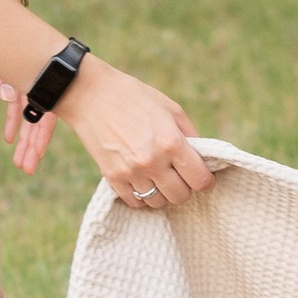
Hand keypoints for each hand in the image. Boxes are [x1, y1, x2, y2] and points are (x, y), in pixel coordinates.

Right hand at [3, 53, 214, 203]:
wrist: (92, 95)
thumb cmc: (135, 98)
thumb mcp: (171, 109)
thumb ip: (191, 136)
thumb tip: (203, 159)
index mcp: (171, 143)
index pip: (200, 180)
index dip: (206, 180)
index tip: (202, 176)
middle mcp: (153, 162)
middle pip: (180, 196)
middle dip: (184, 187)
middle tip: (179, 175)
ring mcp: (131, 173)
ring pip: (157, 202)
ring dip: (162, 192)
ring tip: (158, 176)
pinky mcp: (112, 177)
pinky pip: (134, 202)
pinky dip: (141, 195)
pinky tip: (141, 180)